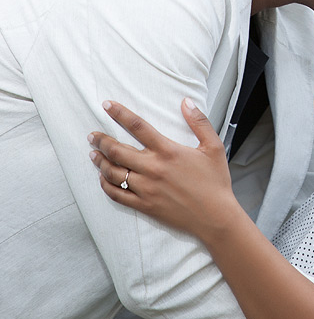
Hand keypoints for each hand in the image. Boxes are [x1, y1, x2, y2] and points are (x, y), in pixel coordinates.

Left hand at [89, 99, 240, 244]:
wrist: (215, 216)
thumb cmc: (215, 182)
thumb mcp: (213, 147)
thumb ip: (199, 122)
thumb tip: (186, 102)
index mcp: (168, 151)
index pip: (138, 126)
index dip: (120, 113)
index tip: (107, 105)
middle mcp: (153, 168)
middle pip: (118, 150)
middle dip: (101, 140)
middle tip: (93, 135)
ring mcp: (146, 188)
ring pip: (113, 172)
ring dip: (100, 162)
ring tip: (93, 154)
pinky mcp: (144, 205)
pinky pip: (117, 195)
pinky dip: (106, 185)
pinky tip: (103, 179)